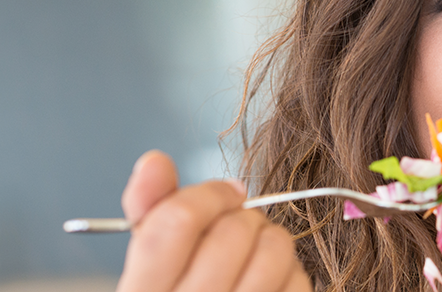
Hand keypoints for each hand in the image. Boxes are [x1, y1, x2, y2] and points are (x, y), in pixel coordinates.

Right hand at [117, 150, 311, 291]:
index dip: (209, 195)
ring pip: (274, 251)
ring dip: (271, 238)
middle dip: (242, 214)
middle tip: (238, 225)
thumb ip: (150, 210)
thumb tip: (155, 162)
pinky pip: (297, 281)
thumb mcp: (150, 261)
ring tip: (256, 249)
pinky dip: (290, 270)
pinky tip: (271, 278)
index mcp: (143, 291)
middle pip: (233, 232)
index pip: (178, 222)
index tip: (226, 193)